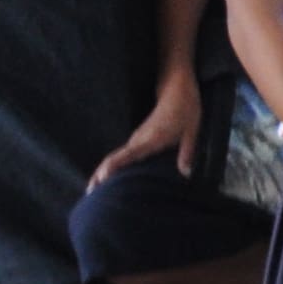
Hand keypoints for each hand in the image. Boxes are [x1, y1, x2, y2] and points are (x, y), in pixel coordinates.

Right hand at [90, 72, 205, 188]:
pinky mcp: (138, 139)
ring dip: (104, 172)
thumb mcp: (192, 131)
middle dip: (100, 175)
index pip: (129, 154)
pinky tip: (109, 179)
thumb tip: (185, 174)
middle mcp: (138, 140)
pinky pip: (122, 155)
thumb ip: (187, 153)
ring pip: (116, 157)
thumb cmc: (186, 110)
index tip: (102, 177)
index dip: (114, 166)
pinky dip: (113, 166)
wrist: (176, 90)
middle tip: (90, 193)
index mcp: (151, 139)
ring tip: (94, 191)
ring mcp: (136, 139)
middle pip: (114, 159)